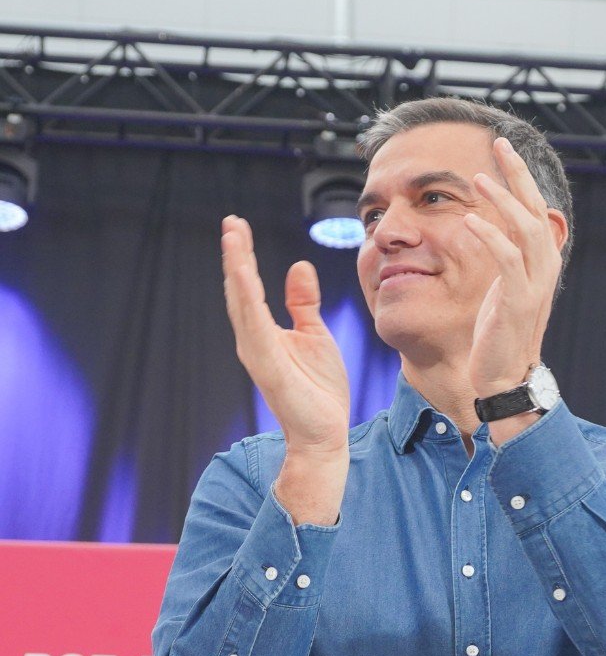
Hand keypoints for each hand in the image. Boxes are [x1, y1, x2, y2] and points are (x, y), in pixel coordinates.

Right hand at [221, 217, 350, 457]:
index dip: (243, 255)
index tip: (238, 225)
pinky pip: (256, 327)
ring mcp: (257, 352)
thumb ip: (303, 303)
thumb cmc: (319, 389)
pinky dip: (248, 300)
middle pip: (239, 289)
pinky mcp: (268, 367)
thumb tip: (298, 266)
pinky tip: (244, 275)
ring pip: (242, 303)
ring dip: (236, 269)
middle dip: (235, 255)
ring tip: (232, 237)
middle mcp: (253, 339)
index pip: (250, 286)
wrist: (325, 433)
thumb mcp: (315, 335)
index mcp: (264, 331)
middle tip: (230, 222)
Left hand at [462, 137, 567, 402]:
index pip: (536, 209)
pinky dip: (491, 237)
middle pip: (537, 210)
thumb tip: (493, 227)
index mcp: (542, 262)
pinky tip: (470, 221)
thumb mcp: (504, 287)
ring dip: (504, 201)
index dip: (522, 177)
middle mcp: (545, 268)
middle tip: (500, 143)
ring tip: (479, 179)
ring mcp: (535, 284)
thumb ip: (506, 257)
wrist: (505, 375)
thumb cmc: (498, 331)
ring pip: (529, 229)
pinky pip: (508, 259)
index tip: (503, 148)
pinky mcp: (519, 300)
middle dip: (519, 174)